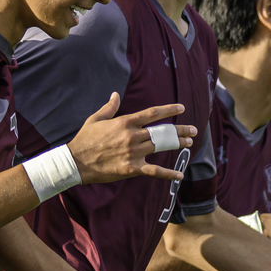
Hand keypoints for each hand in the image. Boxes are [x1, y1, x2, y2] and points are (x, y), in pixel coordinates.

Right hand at [68, 93, 197, 184]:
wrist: (76, 161)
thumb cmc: (85, 139)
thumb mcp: (95, 119)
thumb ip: (109, 107)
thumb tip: (115, 95)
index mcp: (125, 122)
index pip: (152, 113)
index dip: (169, 110)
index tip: (181, 108)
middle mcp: (132, 136)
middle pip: (162, 131)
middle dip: (180, 130)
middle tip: (193, 130)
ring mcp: (133, 153)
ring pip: (161, 147)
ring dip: (177, 144)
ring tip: (189, 143)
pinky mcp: (132, 169)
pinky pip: (154, 171)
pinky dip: (168, 173)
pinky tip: (180, 174)